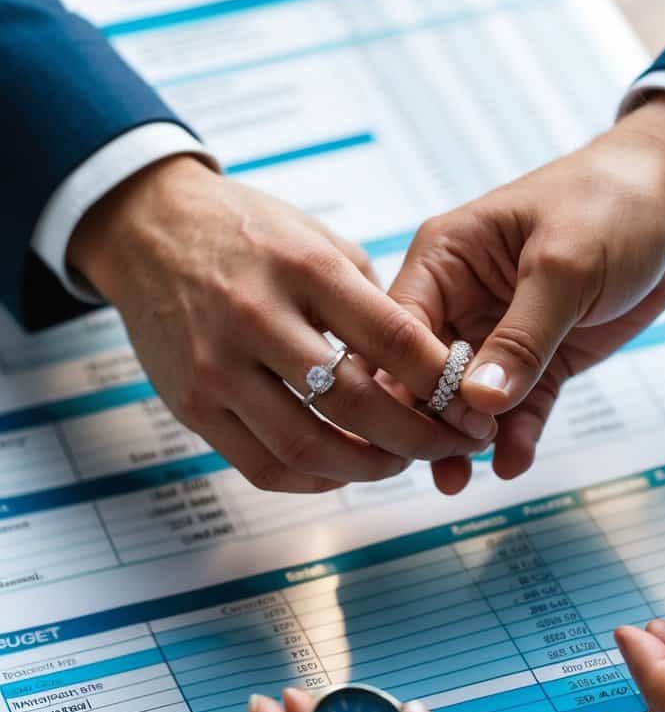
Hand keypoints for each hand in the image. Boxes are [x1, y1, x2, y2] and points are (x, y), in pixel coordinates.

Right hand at [68, 156, 494, 493]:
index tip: (470, 404)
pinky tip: (342, 469)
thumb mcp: (319, 240)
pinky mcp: (191, 406)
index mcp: (302, 267)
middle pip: (354, 404)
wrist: (149, 231)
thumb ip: (370, 303)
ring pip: (307, 448)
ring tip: (398, 462)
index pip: (391, 338)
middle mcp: (256, 317)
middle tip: (447, 445)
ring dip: (367, 468)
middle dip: (415, 438)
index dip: (441, 382)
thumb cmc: (248, 234)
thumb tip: (429, 370)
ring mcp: (217, 367)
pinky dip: (313, 480)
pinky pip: (262, 466)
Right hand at [389, 93, 664, 492]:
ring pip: (467, 400)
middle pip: (423, 373)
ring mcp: (496, 335)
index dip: (406, 379)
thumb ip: (523, 336)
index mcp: (445, 260)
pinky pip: (517, 408)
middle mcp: (459, 300)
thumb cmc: (612, 205)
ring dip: (464, 441)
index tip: (428, 422)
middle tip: (450, 457)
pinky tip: (513, 463)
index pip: (400, 329)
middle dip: (431, 419)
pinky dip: (514, 436)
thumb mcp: (566, 265)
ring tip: (462, 480)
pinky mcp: (538, 361)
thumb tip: (479, 401)